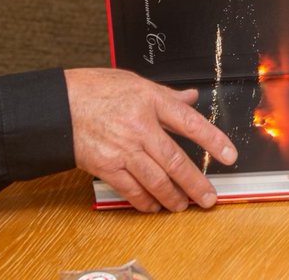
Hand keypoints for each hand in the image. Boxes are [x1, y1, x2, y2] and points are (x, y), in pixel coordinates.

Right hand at [64, 67, 236, 212]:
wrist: (59, 105)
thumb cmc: (95, 90)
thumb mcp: (135, 83)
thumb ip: (167, 96)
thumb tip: (192, 97)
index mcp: (149, 101)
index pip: (190, 122)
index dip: (213, 140)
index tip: (229, 155)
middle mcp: (139, 126)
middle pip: (175, 160)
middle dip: (195, 183)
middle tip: (208, 197)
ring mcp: (123, 149)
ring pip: (156, 180)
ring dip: (173, 197)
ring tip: (183, 205)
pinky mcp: (107, 166)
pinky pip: (131, 190)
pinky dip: (145, 201)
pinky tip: (154, 205)